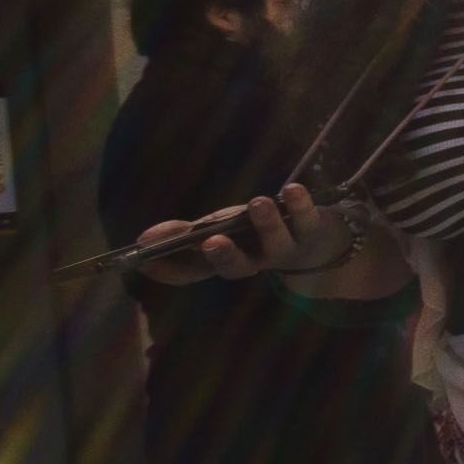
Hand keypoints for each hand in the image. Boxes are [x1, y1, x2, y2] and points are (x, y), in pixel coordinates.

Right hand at [135, 184, 354, 284]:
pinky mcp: (312, 230)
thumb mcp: (219, 230)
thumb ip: (186, 235)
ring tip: (258, 203)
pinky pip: (307, 218)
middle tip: (210, 243)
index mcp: (227, 262)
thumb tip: (142, 240)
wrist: (320, 244)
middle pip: (237, 267)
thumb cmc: (257, 234)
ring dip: (268, 223)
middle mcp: (255, 262)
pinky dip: (301, 204)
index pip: (192, 274)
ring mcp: (286, 248)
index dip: (168, 271)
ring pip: (276, 243)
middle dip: (223, 256)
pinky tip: (293, 189)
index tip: (144, 261)